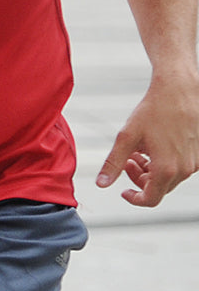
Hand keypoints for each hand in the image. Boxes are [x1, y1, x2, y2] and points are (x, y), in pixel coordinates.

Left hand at [96, 71, 198, 206]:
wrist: (179, 91)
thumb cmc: (154, 111)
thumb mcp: (127, 137)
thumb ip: (114, 163)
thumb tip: (102, 184)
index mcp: (167, 169)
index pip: (151, 199)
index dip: (134, 198)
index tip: (123, 190)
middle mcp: (185, 169)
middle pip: (158, 188)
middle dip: (139, 178)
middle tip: (128, 159)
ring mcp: (194, 162)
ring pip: (169, 178)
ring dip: (151, 170)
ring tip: (139, 150)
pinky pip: (179, 167)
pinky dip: (164, 162)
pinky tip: (154, 145)